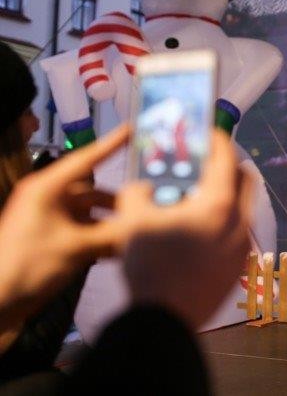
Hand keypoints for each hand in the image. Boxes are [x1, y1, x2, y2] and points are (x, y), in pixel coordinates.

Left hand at [0, 126, 129, 328]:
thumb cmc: (28, 266)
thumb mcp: (77, 248)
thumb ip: (115, 235)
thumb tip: (147, 225)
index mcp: (46, 190)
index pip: (85, 160)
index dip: (111, 144)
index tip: (133, 129)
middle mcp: (49, 199)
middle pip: (94, 191)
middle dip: (120, 200)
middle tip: (149, 199)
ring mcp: (51, 220)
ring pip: (93, 213)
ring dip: (113, 223)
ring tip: (139, 231)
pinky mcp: (55, 239)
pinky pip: (87, 231)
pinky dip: (104, 238)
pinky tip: (124, 249)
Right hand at [117, 130, 251, 328]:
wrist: (164, 320)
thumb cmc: (150, 266)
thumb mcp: (133, 220)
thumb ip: (139, 190)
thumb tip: (145, 182)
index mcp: (219, 204)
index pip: (226, 158)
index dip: (216, 138)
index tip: (206, 130)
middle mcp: (241, 221)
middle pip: (245, 180)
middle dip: (229, 165)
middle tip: (206, 161)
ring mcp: (244, 245)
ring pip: (244, 207)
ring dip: (226, 193)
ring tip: (198, 195)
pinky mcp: (240, 266)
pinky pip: (238, 231)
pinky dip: (224, 219)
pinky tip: (198, 228)